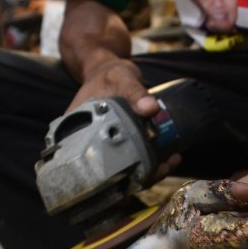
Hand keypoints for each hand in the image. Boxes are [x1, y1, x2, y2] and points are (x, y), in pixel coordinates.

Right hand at [67, 59, 180, 180]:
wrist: (109, 71)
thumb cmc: (109, 74)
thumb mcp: (121, 77)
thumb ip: (134, 91)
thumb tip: (150, 108)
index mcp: (77, 133)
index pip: (92, 164)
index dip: (113, 177)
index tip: (137, 175)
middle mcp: (89, 145)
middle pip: (111, 173)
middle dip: (138, 176)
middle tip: (162, 168)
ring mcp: (105, 146)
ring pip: (125, 170)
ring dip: (149, 171)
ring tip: (170, 162)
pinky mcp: (119, 145)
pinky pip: (133, 160)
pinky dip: (151, 163)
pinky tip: (169, 158)